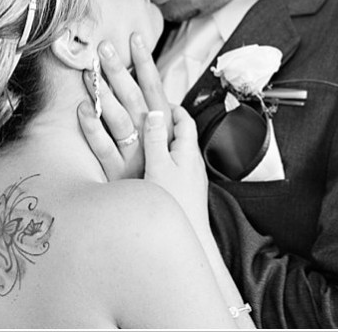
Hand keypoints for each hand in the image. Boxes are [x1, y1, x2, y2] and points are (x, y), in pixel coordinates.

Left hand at [77, 33, 173, 179]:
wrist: (168, 213)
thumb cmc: (167, 174)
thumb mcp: (171, 144)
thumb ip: (163, 120)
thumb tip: (162, 98)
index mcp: (165, 126)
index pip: (154, 86)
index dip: (144, 61)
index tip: (135, 37)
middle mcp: (151, 137)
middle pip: (133, 97)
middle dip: (119, 70)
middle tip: (104, 46)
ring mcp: (134, 155)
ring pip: (118, 119)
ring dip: (103, 94)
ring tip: (89, 72)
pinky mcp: (117, 173)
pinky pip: (103, 147)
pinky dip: (93, 128)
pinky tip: (82, 109)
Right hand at [142, 106, 208, 233]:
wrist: (189, 237)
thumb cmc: (175, 204)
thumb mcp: (159, 167)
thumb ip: (156, 140)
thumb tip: (154, 113)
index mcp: (188, 151)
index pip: (185, 119)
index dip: (170, 107)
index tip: (153, 100)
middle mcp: (192, 161)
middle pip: (181, 133)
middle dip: (165, 121)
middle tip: (147, 114)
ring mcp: (190, 176)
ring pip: (176, 149)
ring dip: (163, 139)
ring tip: (145, 135)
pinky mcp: (184, 189)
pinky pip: (173, 165)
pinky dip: (162, 157)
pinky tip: (149, 164)